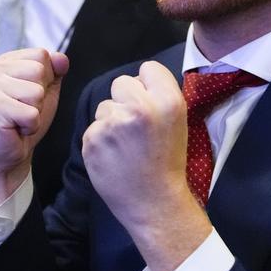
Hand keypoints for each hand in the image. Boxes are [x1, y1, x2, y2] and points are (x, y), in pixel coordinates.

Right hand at [0, 48, 68, 215]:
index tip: (30, 93)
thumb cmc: (25, 119)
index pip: (42, 55)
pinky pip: (31, 114)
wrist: (8, 153)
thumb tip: (61, 58)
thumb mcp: (46, 89)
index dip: (46, 78)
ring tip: (20, 118)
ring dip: (35, 111)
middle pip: (40, 71)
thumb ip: (55, 70)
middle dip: (41, 95)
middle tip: (25, 108)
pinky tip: (16, 128)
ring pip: (37, 92)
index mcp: (6, 61)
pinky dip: (30, 125)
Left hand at [82, 61, 210, 270]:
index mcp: (168, 101)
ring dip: (111, 120)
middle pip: (121, 82)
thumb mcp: (178, 121)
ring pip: (104, 106)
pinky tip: (114, 155)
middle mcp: (140, 108)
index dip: (147, 84)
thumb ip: (160, 95)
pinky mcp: (92, 140)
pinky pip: (93, 127)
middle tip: (135, 123)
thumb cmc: (168, 160)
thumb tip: (140, 79)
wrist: (154, 203)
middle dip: (125, 99)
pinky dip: (100, 139)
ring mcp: (113, 124)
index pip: (148, 68)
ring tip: (126, 144)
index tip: (149, 100)